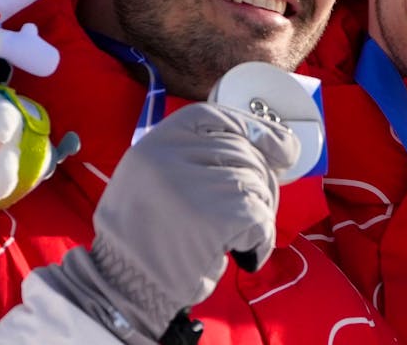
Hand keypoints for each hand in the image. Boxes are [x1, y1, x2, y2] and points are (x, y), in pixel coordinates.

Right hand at [37, 102, 298, 340]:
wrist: (125, 288)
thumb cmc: (147, 237)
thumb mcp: (157, 178)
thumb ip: (200, 156)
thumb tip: (273, 143)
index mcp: (155, 142)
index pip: (217, 118)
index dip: (256, 129)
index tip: (281, 148)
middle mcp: (170, 157)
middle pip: (242, 152)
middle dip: (260, 181)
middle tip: (253, 212)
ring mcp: (193, 185)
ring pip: (253, 184)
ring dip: (258, 214)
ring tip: (235, 238)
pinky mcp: (215, 218)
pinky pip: (259, 218)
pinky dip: (261, 239)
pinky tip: (245, 253)